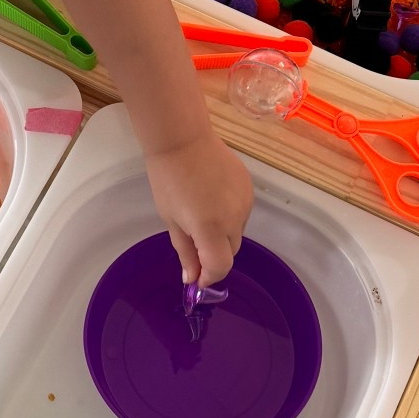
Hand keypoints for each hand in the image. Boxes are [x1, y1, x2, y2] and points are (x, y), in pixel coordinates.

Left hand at [146, 132, 252, 285]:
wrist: (183, 139)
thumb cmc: (168, 180)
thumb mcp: (171, 220)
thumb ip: (186, 251)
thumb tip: (192, 278)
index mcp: (210, 228)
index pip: (220, 267)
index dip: (209, 277)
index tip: (197, 278)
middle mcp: (234, 219)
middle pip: (231, 251)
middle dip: (214, 255)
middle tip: (194, 244)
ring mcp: (245, 202)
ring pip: (237, 232)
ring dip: (222, 234)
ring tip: (201, 214)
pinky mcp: (250, 188)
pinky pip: (241, 213)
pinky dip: (229, 215)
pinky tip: (212, 200)